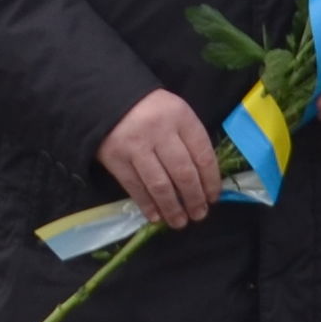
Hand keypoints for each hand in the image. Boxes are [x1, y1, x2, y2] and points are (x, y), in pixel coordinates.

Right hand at [97, 88, 224, 229]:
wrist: (107, 99)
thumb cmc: (151, 109)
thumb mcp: (177, 114)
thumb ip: (190, 140)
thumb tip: (205, 179)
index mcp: (181, 118)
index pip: (203, 155)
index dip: (211, 180)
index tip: (214, 197)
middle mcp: (159, 132)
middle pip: (183, 173)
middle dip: (194, 198)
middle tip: (199, 215)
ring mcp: (135, 146)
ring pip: (160, 184)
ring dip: (172, 207)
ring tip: (180, 222)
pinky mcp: (115, 159)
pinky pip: (134, 187)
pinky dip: (147, 205)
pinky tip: (156, 216)